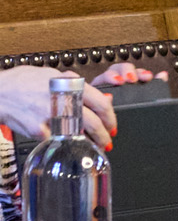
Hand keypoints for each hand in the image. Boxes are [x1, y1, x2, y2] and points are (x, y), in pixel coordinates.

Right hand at [0, 69, 117, 146]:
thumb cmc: (23, 82)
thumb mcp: (52, 74)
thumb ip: (75, 84)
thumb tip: (99, 96)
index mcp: (69, 84)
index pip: (101, 103)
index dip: (111, 117)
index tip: (112, 125)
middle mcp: (62, 100)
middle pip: (93, 122)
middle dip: (104, 135)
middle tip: (107, 141)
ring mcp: (50, 116)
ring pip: (78, 134)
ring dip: (89, 143)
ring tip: (94, 146)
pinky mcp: (38, 130)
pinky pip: (57, 139)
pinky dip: (64, 142)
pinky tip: (68, 144)